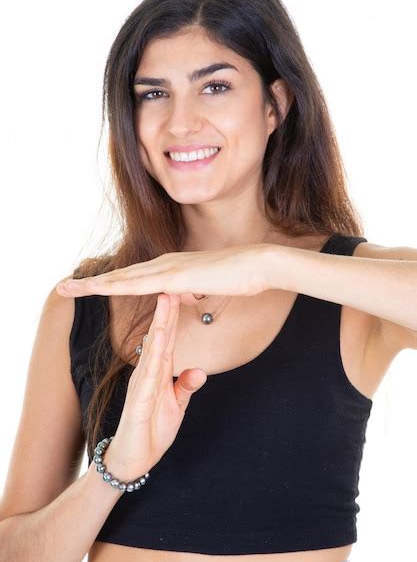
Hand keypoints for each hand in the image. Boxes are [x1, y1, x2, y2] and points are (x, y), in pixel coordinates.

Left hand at [56, 244, 269, 304]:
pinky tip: (98, 289)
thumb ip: (187, 291)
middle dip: (90, 282)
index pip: (132, 278)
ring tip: (67, 288)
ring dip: (93, 284)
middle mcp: (163, 264)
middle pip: (119, 276)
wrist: (256, 265)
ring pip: (122, 278)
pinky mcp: (174, 276)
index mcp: (169, 268)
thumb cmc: (236, 276)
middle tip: (62, 286)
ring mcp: (167, 268)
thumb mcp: (204, 287)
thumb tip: (178, 296)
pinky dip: (114, 286)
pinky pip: (138, 283)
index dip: (108, 283)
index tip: (87, 288)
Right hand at [101, 292, 206, 480]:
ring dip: (159, 324)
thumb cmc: (152, 429)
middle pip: (159, 335)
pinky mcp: (138, 402)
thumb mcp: (177, 406)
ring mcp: (141, 384)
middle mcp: (148, 371)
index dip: (174, 315)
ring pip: (152, 348)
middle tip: (173, 282)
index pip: (167, 337)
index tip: (182, 292)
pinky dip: (153, 358)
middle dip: (167, 309)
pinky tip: (158, 342)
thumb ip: (185, 386)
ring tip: (165, 301)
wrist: (133, 460)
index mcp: (158, 370)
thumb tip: (199, 370)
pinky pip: (147, 377)